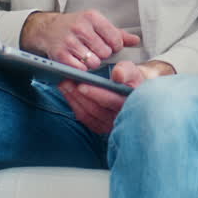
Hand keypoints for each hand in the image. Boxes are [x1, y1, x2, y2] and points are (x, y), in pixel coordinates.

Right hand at [21, 9, 140, 71]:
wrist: (47, 29)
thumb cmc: (75, 26)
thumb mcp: (96, 24)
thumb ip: (118, 33)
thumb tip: (135, 40)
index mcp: (92, 17)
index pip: (116, 38)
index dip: (115, 46)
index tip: (109, 45)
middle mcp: (80, 27)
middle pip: (106, 52)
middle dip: (103, 55)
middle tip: (95, 51)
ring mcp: (69, 41)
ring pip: (94, 62)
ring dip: (92, 63)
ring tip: (86, 56)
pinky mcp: (60, 55)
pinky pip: (80, 69)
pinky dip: (82, 69)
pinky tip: (78, 62)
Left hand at [58, 60, 173, 134]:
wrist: (134, 92)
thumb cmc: (132, 80)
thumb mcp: (133, 71)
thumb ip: (126, 71)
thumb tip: (117, 75)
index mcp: (131, 103)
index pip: (112, 101)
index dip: (96, 94)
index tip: (81, 85)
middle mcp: (121, 117)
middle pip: (95, 108)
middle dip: (78, 95)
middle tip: (65, 81)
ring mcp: (110, 124)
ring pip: (88, 114)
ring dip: (73, 99)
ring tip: (63, 84)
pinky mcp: (101, 127)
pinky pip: (85, 119)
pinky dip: (75, 106)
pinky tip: (68, 94)